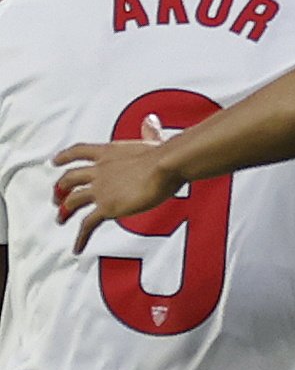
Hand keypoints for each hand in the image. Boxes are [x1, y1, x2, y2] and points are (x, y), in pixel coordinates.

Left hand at [53, 114, 178, 251]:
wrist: (164, 166)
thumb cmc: (163, 154)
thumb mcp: (152, 141)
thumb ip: (148, 133)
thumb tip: (151, 122)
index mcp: (108, 152)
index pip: (79, 152)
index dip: (64, 157)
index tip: (56, 161)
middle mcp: (99, 170)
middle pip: (70, 178)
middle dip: (60, 188)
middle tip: (57, 197)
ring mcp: (100, 189)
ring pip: (73, 201)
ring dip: (64, 210)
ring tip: (61, 219)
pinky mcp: (107, 207)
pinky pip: (88, 224)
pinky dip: (80, 237)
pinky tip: (77, 247)